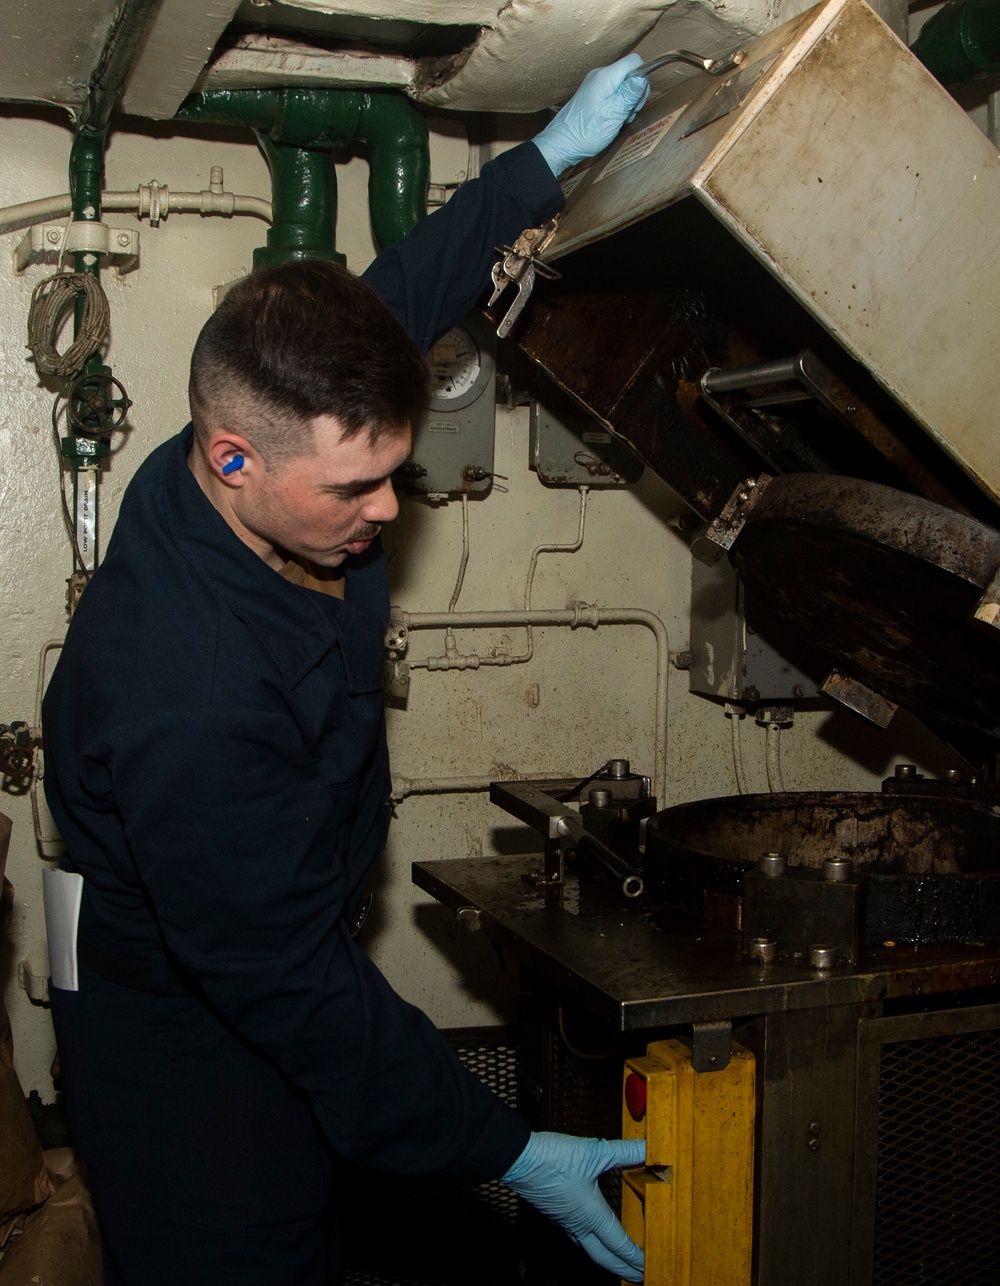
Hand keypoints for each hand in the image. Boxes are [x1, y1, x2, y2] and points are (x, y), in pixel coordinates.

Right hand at [501, 1131, 645, 1280]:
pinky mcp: (554, 1211)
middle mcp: (578, 1223)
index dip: (635, 1257)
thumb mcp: (594, 1152)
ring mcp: (564, 1220)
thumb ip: (624, 1151)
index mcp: (590, 1214)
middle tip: (638, 1277)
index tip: (648, 1265)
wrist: (518, 1158)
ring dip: (606, 1258)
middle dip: (622, 1269)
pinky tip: (591, 1232)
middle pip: (603, 1257)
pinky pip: (576, 1236)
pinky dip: (590, 1242)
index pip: (618, 1243)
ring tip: (617, 1260)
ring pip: (588, 1247)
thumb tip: (649, 1149)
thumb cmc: (553, 1159)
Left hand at [533, 54, 649, 176]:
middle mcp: (600, 75)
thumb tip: (643, 76)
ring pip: (622, 85)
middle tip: (629, 114)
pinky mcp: (592, 94)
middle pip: (629, 73)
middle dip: (635, 93)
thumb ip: (629, 94)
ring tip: (620, 120)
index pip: (634, 62)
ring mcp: (595, 84)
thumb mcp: (613, 114)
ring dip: (627, 102)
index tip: (637, 100)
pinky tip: (613, 119)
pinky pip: (613, 93)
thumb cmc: (586, 132)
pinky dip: (618, 105)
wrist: (561, 144)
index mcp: (606, 76)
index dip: (642, 78)